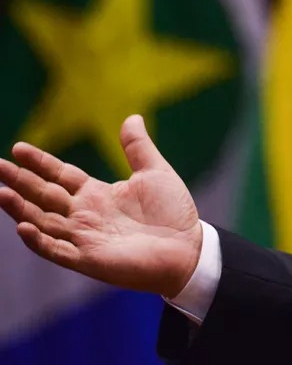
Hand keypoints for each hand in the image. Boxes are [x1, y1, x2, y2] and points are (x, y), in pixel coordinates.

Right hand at [0, 114, 201, 297]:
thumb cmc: (173, 212)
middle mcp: (84, 214)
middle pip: (44, 195)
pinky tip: (24, 226)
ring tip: (1, 193)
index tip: (17, 147)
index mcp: (97, 194)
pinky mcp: (89, 258)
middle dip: (19, 181)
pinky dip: (39, 240)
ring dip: (21, 209)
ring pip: (43, 221)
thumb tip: (131, 117)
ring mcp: (84, 237)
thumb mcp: (155, 172)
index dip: (39, 162)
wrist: (189, 248)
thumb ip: (137, 148)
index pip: (60, 175)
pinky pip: (57, 249)